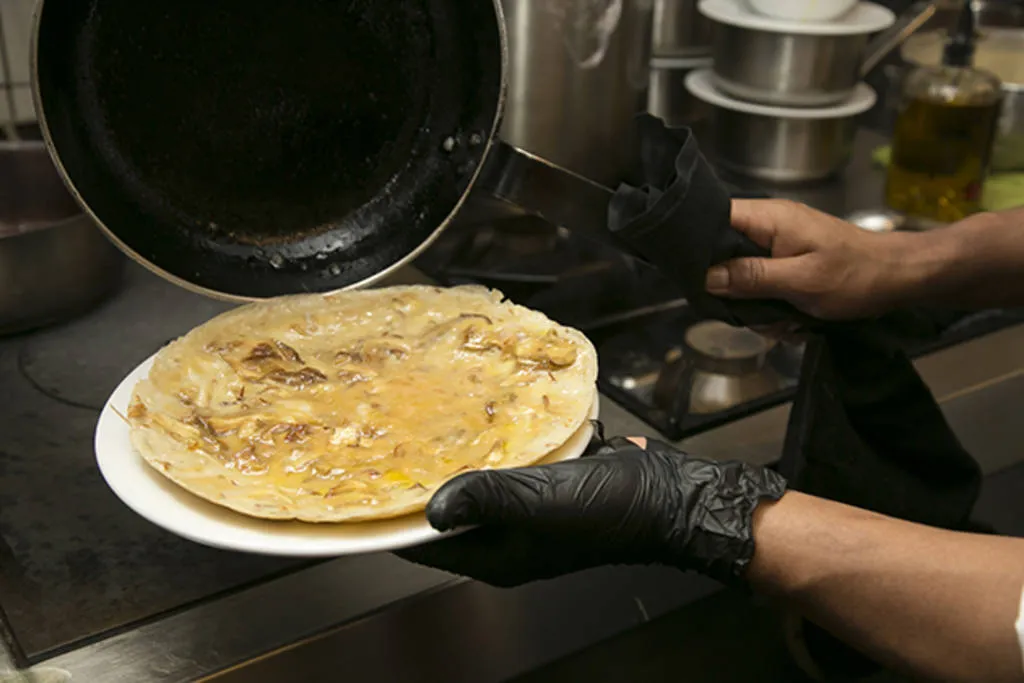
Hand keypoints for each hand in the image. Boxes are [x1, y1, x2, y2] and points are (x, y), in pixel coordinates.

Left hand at [396, 436, 786, 587]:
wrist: (671, 494)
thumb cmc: (611, 511)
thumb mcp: (540, 504)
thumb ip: (485, 500)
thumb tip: (428, 508)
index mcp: (501, 555)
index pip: (430, 545)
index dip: (397, 521)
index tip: (370, 489)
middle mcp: (510, 537)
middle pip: (453, 511)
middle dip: (426, 481)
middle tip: (395, 443)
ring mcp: (532, 509)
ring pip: (483, 482)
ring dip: (463, 457)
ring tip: (430, 421)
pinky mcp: (553, 483)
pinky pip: (514, 463)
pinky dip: (500, 443)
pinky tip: (487, 413)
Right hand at [705, 199, 919, 319]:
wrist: (900, 277)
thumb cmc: (856, 275)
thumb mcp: (802, 281)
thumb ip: (751, 277)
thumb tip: (706, 277)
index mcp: (769, 219)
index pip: (713, 216)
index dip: (696, 242)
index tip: (694, 276)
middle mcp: (769, 225)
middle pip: (721, 252)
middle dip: (732, 288)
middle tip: (752, 310)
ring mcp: (779, 244)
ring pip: (741, 275)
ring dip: (757, 304)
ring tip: (783, 320)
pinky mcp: (788, 261)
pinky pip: (762, 283)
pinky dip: (773, 305)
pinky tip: (792, 320)